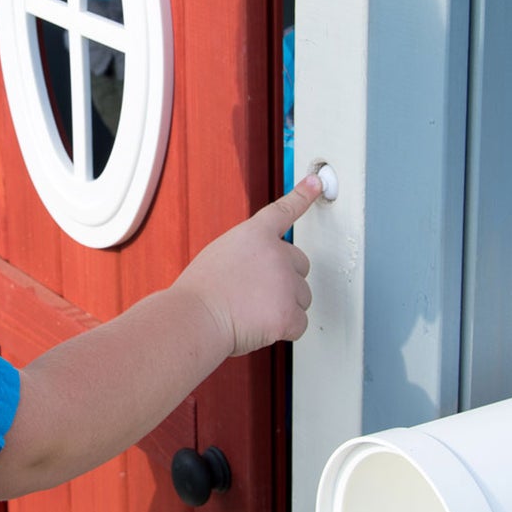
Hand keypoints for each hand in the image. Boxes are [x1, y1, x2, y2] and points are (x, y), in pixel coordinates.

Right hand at [172, 175, 320, 356]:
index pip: (282, 211)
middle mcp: (276, 254)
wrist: (195, 318)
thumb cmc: (199, 293)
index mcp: (255, 235)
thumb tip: (264, 274)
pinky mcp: (289, 312)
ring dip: (283, 306)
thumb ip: (248, 255)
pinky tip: (258, 325)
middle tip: (254, 293)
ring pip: (302, 297)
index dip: (302, 196)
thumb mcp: (220, 256)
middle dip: (286, 280)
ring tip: (250, 310)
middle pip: (300, 266)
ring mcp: (286, 283)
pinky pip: (299, 324)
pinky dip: (283, 329)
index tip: (316, 182)